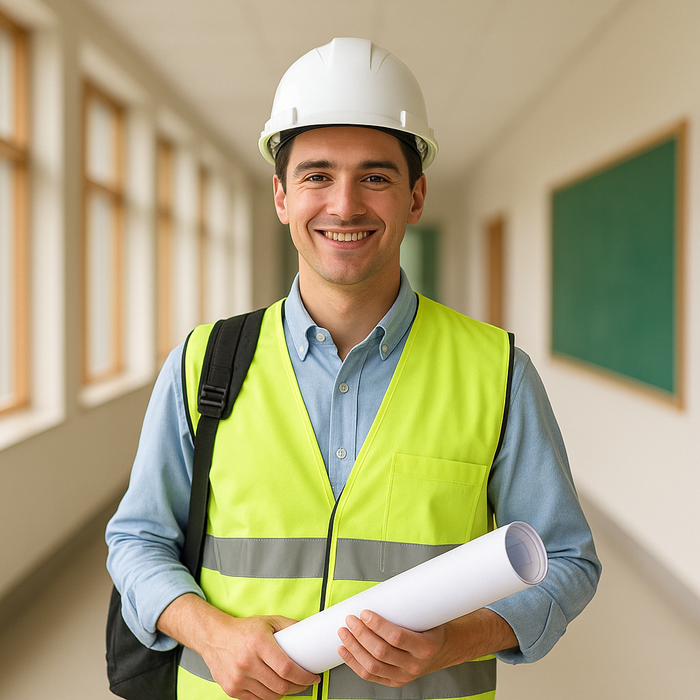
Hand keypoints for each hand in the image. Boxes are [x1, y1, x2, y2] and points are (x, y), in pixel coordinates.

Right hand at [157, 594, 319, 699]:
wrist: (214, 637)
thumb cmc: (243, 630)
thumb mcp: (268, 621)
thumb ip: (289, 626)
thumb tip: (309, 634)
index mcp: (259, 643)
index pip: (287, 668)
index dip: (303, 677)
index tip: (313, 678)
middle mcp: (248, 662)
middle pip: (280, 686)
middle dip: (298, 687)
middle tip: (305, 682)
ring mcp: (238, 678)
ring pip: (270, 696)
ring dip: (284, 693)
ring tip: (290, 685)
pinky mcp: (232, 689)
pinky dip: (269, 696)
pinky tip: (274, 688)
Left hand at [337, 611, 446, 686]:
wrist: (440, 652)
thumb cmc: (431, 630)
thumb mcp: (426, 617)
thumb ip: (407, 608)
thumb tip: (380, 590)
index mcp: (425, 647)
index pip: (397, 637)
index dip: (378, 625)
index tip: (365, 613)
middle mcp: (414, 665)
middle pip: (381, 652)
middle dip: (361, 634)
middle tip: (351, 619)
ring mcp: (403, 676)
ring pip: (372, 665)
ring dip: (354, 648)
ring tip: (344, 633)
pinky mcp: (392, 681)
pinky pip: (369, 675)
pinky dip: (353, 662)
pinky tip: (344, 650)